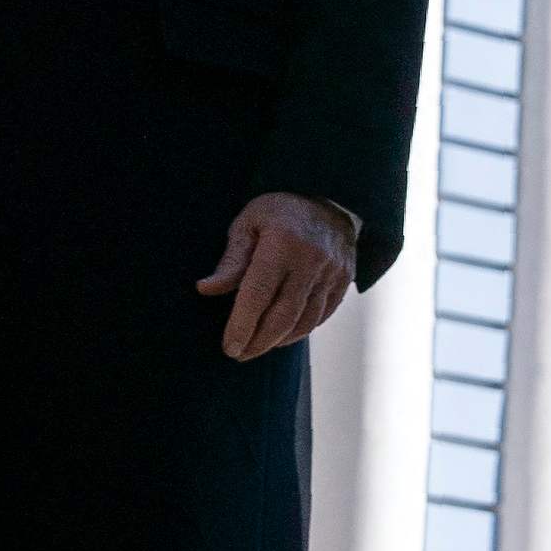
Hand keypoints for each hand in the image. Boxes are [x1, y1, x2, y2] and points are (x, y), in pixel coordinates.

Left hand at [199, 193, 356, 360]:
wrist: (329, 196)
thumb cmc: (279, 210)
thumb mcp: (248, 223)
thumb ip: (231, 260)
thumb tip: (205, 289)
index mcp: (282, 243)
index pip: (258, 294)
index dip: (242, 325)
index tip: (229, 347)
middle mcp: (310, 260)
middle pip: (283, 316)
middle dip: (258, 342)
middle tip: (239, 354)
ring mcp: (332, 272)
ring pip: (304, 321)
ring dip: (279, 341)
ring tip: (258, 347)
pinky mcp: (344, 279)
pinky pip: (322, 315)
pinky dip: (301, 330)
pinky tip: (283, 335)